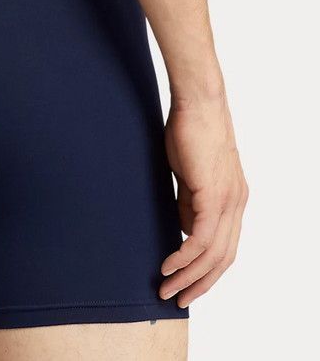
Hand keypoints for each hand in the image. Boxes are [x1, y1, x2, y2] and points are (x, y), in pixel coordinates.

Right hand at [160, 91, 247, 307]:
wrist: (199, 103)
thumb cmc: (190, 130)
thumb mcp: (189, 173)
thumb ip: (189, 200)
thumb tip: (182, 227)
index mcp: (233, 199)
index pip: (225, 246)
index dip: (207, 271)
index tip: (186, 284)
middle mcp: (236, 204)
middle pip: (223, 258)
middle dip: (199, 284)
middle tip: (176, 298)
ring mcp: (228, 201)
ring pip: (212, 254)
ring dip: (188, 276)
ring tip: (166, 288)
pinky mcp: (213, 195)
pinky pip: (200, 237)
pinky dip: (184, 256)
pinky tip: (168, 264)